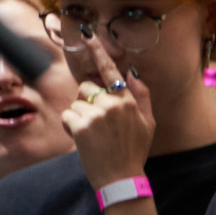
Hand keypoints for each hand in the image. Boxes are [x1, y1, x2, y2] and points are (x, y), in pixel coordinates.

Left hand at [61, 40, 154, 187]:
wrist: (121, 178)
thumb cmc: (134, 151)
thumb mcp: (148, 123)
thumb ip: (141, 96)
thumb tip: (131, 73)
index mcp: (128, 101)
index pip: (111, 71)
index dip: (98, 53)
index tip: (88, 36)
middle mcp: (113, 103)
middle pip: (86, 87)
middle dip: (85, 101)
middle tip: (94, 122)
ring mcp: (96, 114)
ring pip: (75, 103)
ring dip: (78, 117)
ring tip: (91, 135)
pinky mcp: (82, 126)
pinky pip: (68, 116)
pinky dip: (71, 127)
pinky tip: (82, 140)